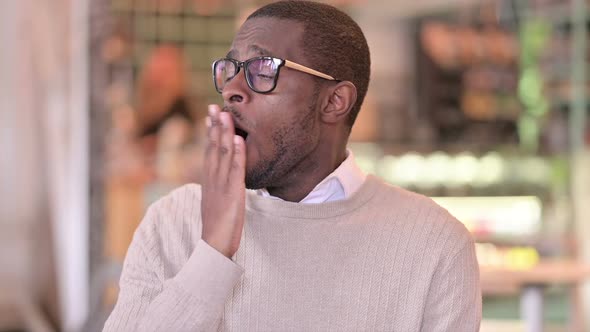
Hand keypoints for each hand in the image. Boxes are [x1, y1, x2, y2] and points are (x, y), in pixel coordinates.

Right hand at [200, 104, 246, 257]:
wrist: (214, 244)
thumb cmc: (218, 225)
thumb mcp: (217, 201)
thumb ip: (219, 187)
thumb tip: (223, 177)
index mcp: (209, 180)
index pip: (209, 150)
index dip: (210, 132)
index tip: (210, 114)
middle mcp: (213, 178)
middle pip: (213, 147)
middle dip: (214, 125)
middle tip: (215, 105)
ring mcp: (221, 184)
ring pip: (222, 153)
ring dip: (224, 132)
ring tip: (225, 114)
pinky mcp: (232, 192)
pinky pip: (235, 169)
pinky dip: (237, 153)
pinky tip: (238, 139)